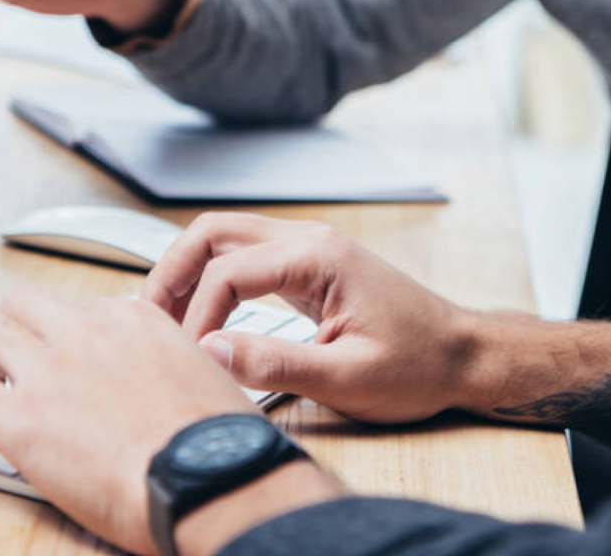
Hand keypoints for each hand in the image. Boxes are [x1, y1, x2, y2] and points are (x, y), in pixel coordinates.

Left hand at [0, 289, 257, 554]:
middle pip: (26, 305)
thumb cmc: (219, 442)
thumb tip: (171, 376)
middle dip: (14, 331)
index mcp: (132, 318)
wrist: (211, 478)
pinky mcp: (20, 417)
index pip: (80, 309)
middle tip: (9, 362)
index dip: (67, 339)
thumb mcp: (207, 375)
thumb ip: (174, 362)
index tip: (65, 363)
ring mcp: (51, 368)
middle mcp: (87, 329)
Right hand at [142, 212, 478, 423]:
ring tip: (164, 316)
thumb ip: (276, 365)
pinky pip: (242, 254)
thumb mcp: (348, 379)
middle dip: (171, 270)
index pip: (227, 271)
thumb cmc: (417, 365)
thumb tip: (209, 352)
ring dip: (186, 269)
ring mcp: (305, 246)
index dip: (196, 316)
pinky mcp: (305, 263)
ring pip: (223, 236)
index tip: (189, 359)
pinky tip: (199, 311)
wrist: (462, 353)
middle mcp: (306, 238)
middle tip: (148, 319)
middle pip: (212, 231)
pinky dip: (210, 276)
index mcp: (316, 257)